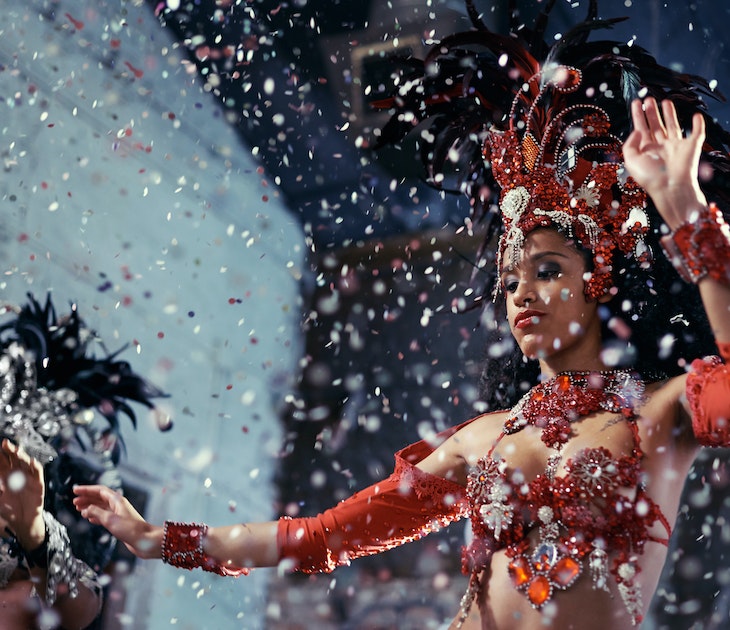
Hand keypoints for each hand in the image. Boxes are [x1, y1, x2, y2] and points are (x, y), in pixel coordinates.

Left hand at [0, 439, 44, 549]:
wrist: (22, 522)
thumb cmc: (8, 511)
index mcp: (6, 477)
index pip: (3, 462)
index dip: (0, 455)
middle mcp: (18, 474)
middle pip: (14, 459)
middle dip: (10, 451)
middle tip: (5, 443)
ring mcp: (28, 477)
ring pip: (25, 462)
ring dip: (21, 456)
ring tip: (16, 450)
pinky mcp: (38, 483)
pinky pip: (37, 472)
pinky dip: (35, 466)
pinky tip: (31, 461)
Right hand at [73, 485, 161, 559]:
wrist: (145, 540)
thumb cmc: (131, 529)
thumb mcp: (110, 520)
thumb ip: (96, 513)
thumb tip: (85, 509)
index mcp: (117, 500)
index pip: (99, 490)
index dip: (87, 490)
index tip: (75, 490)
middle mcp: (118, 505)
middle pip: (100, 498)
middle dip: (87, 498)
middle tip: (74, 502)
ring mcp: (119, 514)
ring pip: (101, 507)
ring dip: (90, 507)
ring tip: (79, 509)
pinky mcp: (119, 523)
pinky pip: (104, 516)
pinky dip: (96, 516)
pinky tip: (89, 519)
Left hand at [623, 97, 707, 227]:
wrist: (671, 187)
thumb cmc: (650, 177)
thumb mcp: (630, 161)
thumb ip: (629, 144)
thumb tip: (637, 130)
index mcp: (646, 150)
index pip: (641, 128)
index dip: (638, 115)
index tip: (635, 102)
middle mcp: (661, 146)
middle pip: (656, 125)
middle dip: (651, 112)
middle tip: (648, 99)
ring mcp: (676, 146)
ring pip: (673, 125)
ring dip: (669, 114)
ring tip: (665, 101)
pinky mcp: (691, 147)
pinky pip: (696, 133)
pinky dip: (698, 124)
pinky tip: (696, 116)